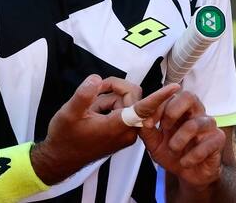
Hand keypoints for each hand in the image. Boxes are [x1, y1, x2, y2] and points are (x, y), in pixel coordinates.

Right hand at [31, 74, 177, 184]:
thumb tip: (96, 79)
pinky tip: (93, 113)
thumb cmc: (65, 137)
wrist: (60, 157)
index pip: (143, 108)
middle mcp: (127, 131)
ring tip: (89, 109)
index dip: (159, 97)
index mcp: (118, 126)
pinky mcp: (122, 132)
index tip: (175, 88)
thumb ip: (84, 95)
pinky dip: (108, 106)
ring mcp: (126, 132)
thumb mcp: (69, 113)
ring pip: (126, 101)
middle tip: (93, 92)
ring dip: (108, 99)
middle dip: (113, 90)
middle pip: (132, 97)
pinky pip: (122, 110)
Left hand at [139, 90, 225, 188]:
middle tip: (165, 127)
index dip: (158, 107)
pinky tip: (185, 162)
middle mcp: (196, 113)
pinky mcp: (218, 139)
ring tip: (174, 150)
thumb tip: (142, 120)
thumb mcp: (154, 143)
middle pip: (189, 96)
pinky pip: (206, 144)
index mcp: (180, 110)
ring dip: (179, 140)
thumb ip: (146, 130)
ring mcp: (208, 125)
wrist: (188, 175)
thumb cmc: (173, 154)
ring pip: (195, 124)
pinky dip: (191, 157)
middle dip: (172, 111)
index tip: (148, 122)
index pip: (171, 96)